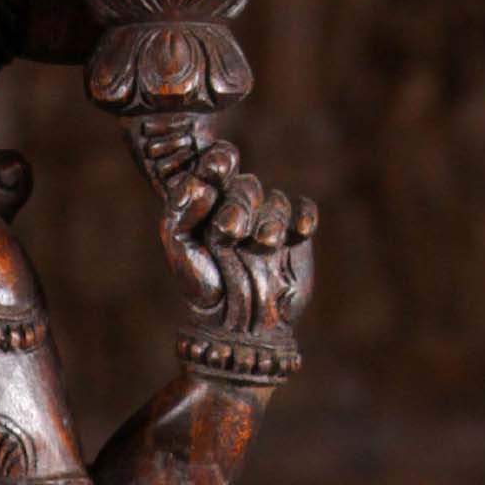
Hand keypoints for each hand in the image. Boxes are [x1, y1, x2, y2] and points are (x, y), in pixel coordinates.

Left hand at [160, 140, 316, 345]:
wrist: (235, 324)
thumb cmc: (202, 285)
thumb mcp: (180, 249)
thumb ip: (181, 212)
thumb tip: (202, 185)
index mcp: (210, 201)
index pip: (218, 164)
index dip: (220, 160)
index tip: (219, 166)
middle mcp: (240, 206)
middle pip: (247, 186)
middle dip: (240, 205)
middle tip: (228, 231)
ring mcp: (268, 220)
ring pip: (275, 201)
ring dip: (269, 220)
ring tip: (262, 244)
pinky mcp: (295, 235)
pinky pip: (304, 211)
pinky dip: (302, 217)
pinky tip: (298, 232)